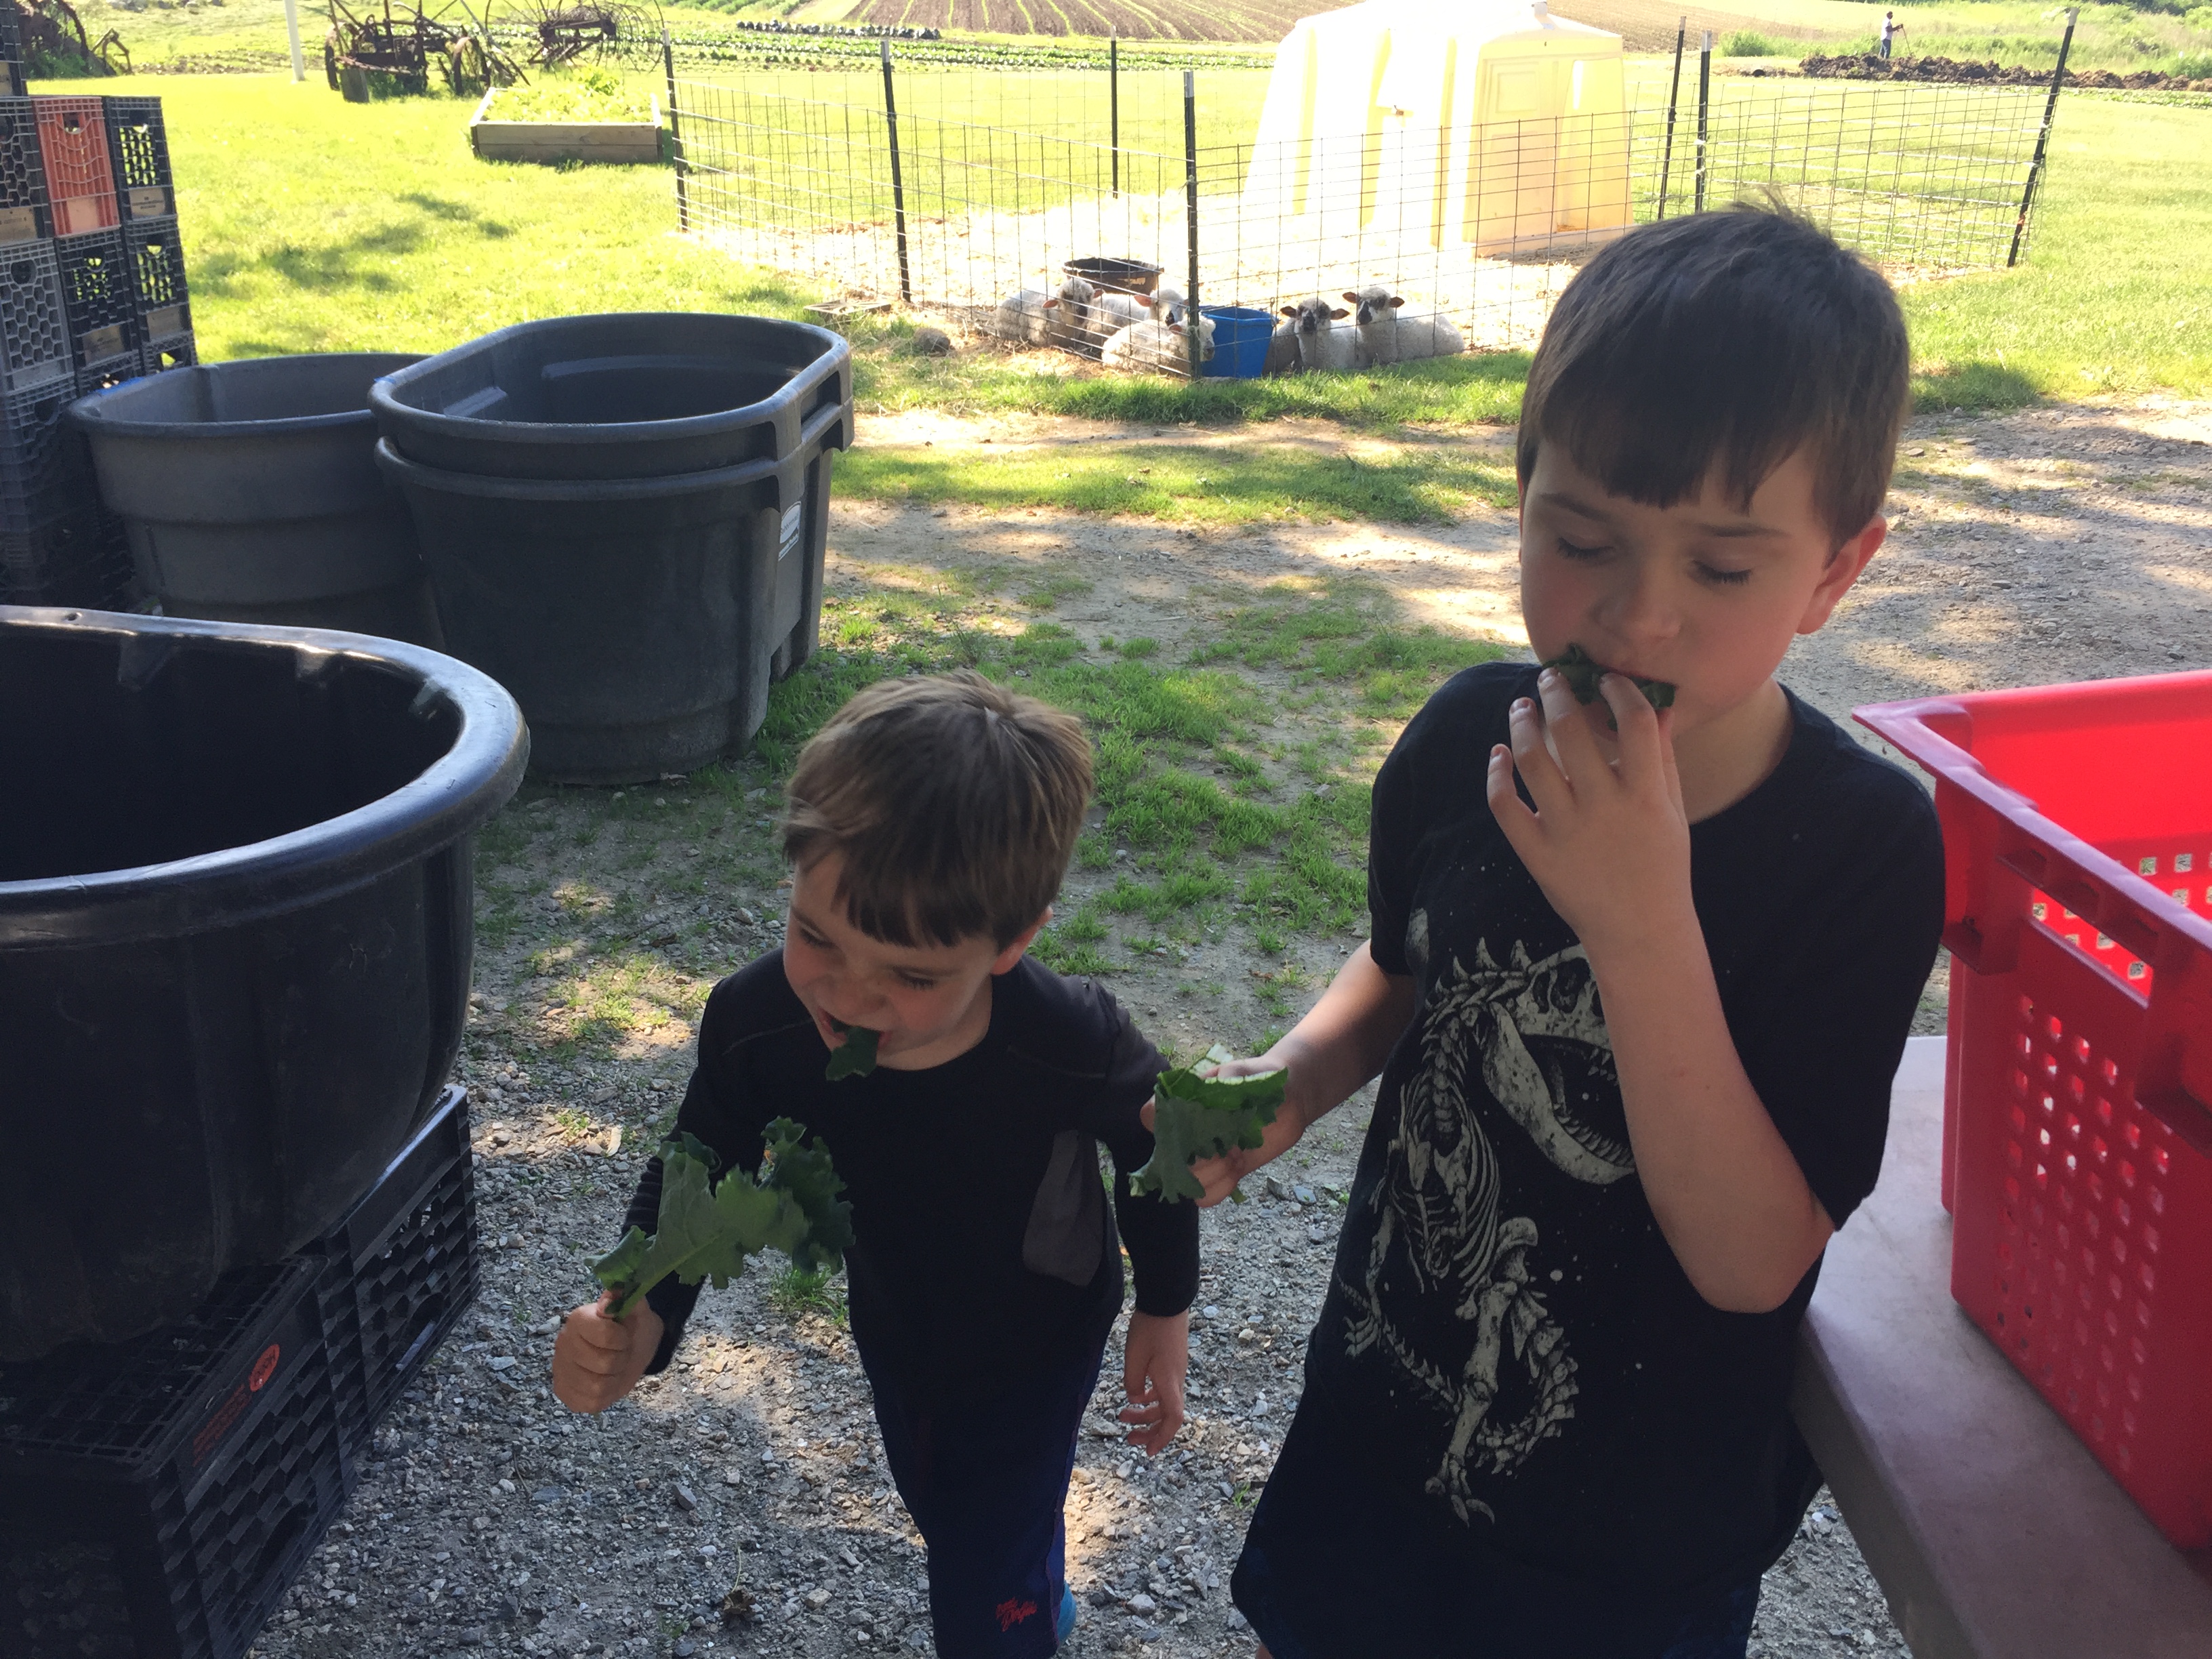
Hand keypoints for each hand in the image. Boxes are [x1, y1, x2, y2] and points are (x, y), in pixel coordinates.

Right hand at [550, 1291, 664, 1413]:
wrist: (629, 1348)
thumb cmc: (631, 1328)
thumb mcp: (637, 1310)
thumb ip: (627, 1300)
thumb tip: (613, 1296)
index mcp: (579, 1319)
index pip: (603, 1334)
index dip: (621, 1339)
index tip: (625, 1336)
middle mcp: (564, 1342)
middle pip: (603, 1363)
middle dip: (621, 1359)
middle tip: (622, 1353)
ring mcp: (561, 1369)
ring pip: (596, 1386)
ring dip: (614, 1379)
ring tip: (613, 1368)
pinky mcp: (564, 1392)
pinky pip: (590, 1402)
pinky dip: (604, 1396)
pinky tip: (604, 1382)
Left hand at [1119, 1309, 1188, 1454]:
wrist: (1166, 1301)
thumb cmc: (1150, 1329)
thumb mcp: (1134, 1358)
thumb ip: (1132, 1383)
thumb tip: (1134, 1398)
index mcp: (1169, 1382)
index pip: (1173, 1419)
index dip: (1162, 1438)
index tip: (1149, 1451)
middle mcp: (1177, 1380)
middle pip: (1168, 1415)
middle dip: (1149, 1430)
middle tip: (1129, 1438)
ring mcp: (1176, 1372)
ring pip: (1164, 1402)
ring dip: (1145, 1413)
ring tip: (1123, 1416)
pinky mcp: (1172, 1363)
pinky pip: (1163, 1389)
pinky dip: (1149, 1397)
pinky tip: (1134, 1393)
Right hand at [1140, 1053, 1306, 1208]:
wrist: (1288, 1097)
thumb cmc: (1259, 1079)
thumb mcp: (1242, 1071)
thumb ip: (1227, 1077)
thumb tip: (1216, 1086)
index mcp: (1183, 1104)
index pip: (1152, 1116)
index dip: (1160, 1124)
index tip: (1187, 1123)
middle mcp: (1188, 1133)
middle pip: (1168, 1158)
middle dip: (1195, 1158)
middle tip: (1224, 1147)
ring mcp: (1205, 1156)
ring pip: (1188, 1181)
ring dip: (1212, 1173)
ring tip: (1236, 1156)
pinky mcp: (1225, 1172)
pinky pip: (1208, 1195)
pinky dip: (1221, 1188)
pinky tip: (1238, 1170)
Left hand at [1485, 669, 1694, 957]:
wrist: (1640, 929)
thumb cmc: (1662, 865)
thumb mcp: (1671, 810)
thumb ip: (1662, 757)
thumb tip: (1660, 706)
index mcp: (1645, 794)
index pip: (1633, 721)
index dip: (1617, 690)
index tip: (1604, 679)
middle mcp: (1604, 808)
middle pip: (1571, 731)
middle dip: (1557, 693)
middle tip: (1550, 678)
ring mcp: (1566, 831)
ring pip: (1531, 761)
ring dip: (1521, 725)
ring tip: (1522, 707)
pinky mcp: (1537, 854)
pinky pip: (1505, 805)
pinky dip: (1497, 774)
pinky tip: (1498, 753)